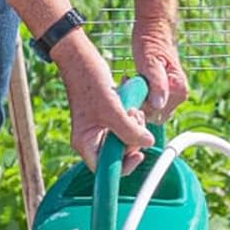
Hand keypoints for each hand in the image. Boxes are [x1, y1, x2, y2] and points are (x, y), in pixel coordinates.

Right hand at [53, 32, 150, 171]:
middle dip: (132, 139)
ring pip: (125, 139)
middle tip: (135, 118)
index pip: (105, 169)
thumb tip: (147, 142)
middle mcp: (92, 139)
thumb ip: (129, 130)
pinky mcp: (108, 118)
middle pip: (119, 154)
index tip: (139, 155)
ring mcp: (100, 129)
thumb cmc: (89, 83)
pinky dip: (132, 118)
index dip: (124, 166)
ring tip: (133, 109)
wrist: (81, 60)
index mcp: (86, 143)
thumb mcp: (112, 109)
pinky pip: (125, 125)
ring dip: (135, 126)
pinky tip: (132, 105)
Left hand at [131, 16, 188, 121]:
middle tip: (128, 84)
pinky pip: (150, 101)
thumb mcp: (150, 63)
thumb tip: (158, 105)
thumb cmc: (151, 43)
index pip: (156, 114)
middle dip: (138, 103)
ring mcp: (172, 93)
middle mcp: (179, 95)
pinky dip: (139, 94)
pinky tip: (133, 80)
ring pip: (150, 109)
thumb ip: (156, 85)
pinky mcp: (164, 90)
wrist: (154, 29)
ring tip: (130, 79)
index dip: (140, 107)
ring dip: (137, 98)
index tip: (129, 92)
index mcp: (179, 90)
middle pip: (154, 114)